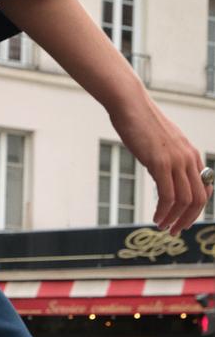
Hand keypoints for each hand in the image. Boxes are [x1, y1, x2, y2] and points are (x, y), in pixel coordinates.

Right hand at [109, 94, 209, 235]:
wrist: (131, 105)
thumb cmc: (141, 123)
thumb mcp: (162, 143)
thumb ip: (169, 158)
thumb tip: (164, 174)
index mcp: (191, 154)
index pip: (205, 187)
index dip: (197, 208)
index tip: (184, 219)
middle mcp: (188, 158)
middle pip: (199, 198)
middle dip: (188, 219)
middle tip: (176, 231)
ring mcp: (175, 160)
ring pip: (184, 200)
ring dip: (175, 219)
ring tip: (163, 227)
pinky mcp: (160, 163)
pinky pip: (167, 195)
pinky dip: (163, 211)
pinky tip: (156, 218)